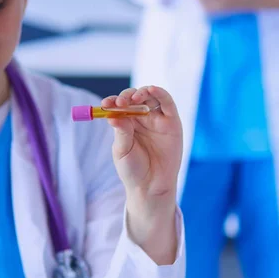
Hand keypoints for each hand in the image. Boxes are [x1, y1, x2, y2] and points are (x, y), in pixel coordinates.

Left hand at [102, 86, 182, 263]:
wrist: (151, 187)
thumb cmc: (133, 170)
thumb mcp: (122, 151)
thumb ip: (121, 132)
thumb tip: (114, 115)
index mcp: (127, 124)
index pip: (119, 106)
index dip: (112, 102)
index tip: (105, 105)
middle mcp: (142, 119)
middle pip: (135, 98)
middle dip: (126, 97)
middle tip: (120, 103)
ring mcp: (157, 120)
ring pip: (151, 97)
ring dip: (142, 92)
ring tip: (134, 99)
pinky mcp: (172, 123)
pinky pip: (167, 103)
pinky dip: (160, 93)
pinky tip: (152, 90)